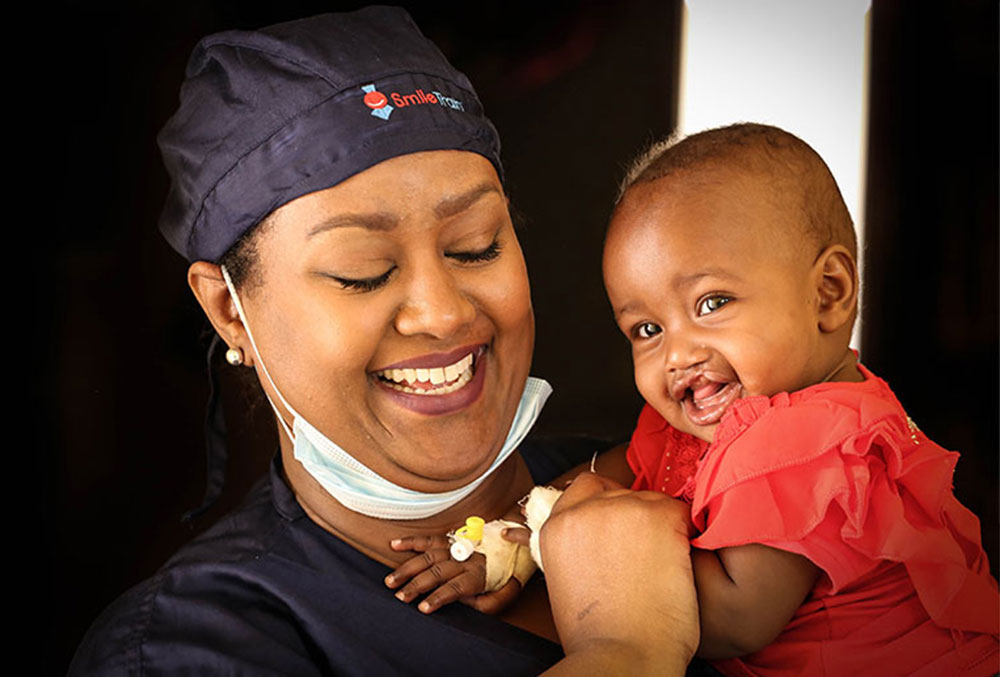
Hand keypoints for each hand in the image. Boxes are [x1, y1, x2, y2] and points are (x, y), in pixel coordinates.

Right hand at [386, 535, 521, 613]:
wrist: (512, 550)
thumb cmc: (502, 580)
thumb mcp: (499, 599)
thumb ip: (483, 605)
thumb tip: (462, 604)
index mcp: (477, 575)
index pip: (454, 588)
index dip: (438, 597)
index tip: (422, 608)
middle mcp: (465, 559)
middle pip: (437, 572)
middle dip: (417, 585)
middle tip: (400, 597)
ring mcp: (456, 546)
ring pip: (429, 556)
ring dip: (408, 568)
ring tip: (391, 581)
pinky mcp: (450, 538)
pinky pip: (429, 539)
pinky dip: (411, 541)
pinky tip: (394, 545)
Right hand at [541, 473, 699, 675]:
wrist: (622, 655)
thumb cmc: (598, 635)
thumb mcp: (566, 580)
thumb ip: (577, 547)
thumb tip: (601, 539)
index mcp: (557, 527)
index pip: (584, 489)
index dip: (605, 505)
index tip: (618, 526)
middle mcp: (585, 510)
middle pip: (618, 492)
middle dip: (633, 515)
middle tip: (646, 550)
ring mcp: (622, 509)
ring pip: (650, 500)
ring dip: (659, 526)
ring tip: (662, 566)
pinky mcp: (658, 517)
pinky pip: (680, 513)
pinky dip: (684, 534)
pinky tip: (678, 565)